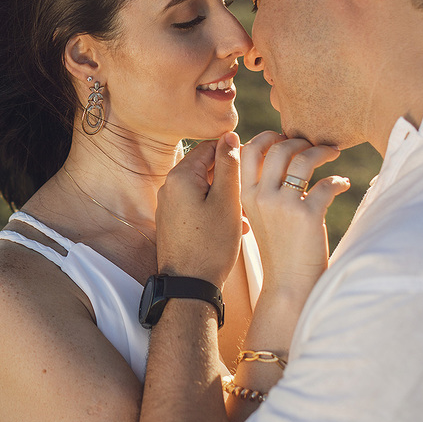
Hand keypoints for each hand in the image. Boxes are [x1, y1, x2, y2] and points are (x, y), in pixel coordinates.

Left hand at [155, 132, 242, 286]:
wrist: (189, 286)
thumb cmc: (212, 244)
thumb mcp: (227, 201)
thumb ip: (229, 166)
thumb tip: (229, 135)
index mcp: (180, 176)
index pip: (209, 147)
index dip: (234, 153)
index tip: (254, 165)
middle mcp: (169, 187)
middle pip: (205, 168)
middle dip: (230, 178)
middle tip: (252, 192)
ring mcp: (168, 205)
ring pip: (203, 189)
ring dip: (225, 196)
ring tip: (245, 214)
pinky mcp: (171, 222)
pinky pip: (196, 205)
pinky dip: (215, 210)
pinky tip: (234, 226)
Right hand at [241, 132, 349, 302]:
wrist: (289, 284)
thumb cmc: (279, 248)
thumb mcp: (260, 215)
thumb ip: (264, 187)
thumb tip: (281, 154)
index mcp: (246, 195)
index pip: (248, 150)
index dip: (267, 136)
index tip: (284, 137)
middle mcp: (261, 197)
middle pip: (278, 148)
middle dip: (299, 141)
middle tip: (313, 146)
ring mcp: (283, 205)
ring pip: (303, 160)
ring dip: (321, 151)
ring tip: (332, 154)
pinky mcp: (308, 215)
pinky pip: (326, 184)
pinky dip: (338, 181)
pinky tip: (343, 185)